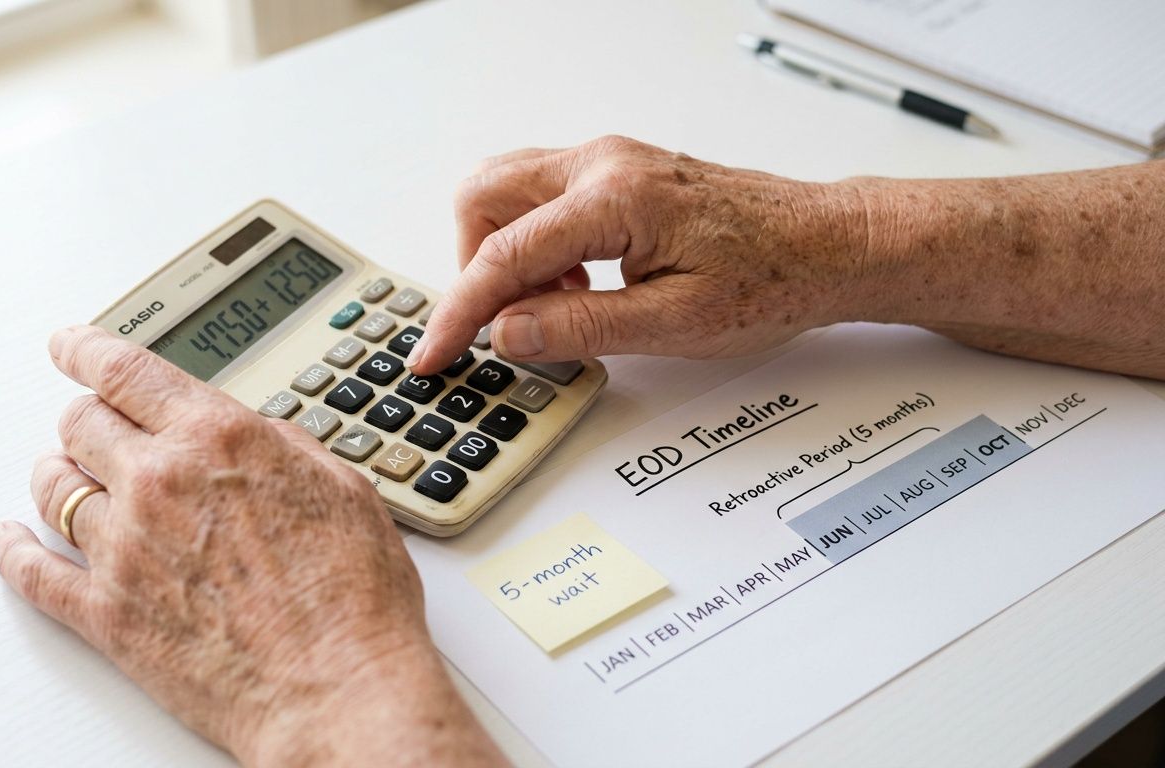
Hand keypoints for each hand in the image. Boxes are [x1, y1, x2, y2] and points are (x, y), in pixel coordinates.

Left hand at [0, 326, 503, 765]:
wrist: (338, 689)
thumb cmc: (352, 598)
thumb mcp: (342, 487)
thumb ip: (283, 447)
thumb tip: (257, 434)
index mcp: (217, 440)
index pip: (126, 371)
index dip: (87, 349)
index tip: (72, 344)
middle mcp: (159, 483)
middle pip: (81, 424)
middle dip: (86, 417)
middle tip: (91, 422)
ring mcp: (124, 550)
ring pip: (53, 488)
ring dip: (56, 473)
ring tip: (63, 474)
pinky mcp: (106, 615)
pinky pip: (32, 571)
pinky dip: (12, 550)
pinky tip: (9, 539)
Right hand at [410, 136, 868, 372]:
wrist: (826, 244)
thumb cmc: (772, 277)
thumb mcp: (676, 324)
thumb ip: (582, 327)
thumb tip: (508, 332)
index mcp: (615, 198)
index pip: (505, 254)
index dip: (460, 312)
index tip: (434, 353)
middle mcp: (603, 163)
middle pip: (484, 198)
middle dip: (475, 268)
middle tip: (506, 325)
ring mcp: (608, 161)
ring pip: (507, 191)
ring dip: (506, 255)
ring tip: (552, 309)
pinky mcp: (616, 173)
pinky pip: (541, 198)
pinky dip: (536, 245)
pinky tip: (576, 288)